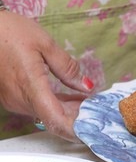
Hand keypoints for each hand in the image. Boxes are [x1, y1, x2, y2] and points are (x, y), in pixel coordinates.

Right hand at [0, 11, 93, 141]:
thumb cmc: (10, 32)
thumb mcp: (45, 44)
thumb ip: (67, 67)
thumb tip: (87, 85)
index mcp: (31, 87)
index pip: (55, 120)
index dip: (75, 129)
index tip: (94, 128)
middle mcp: (20, 100)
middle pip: (53, 118)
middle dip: (78, 117)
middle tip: (100, 108)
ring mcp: (13, 100)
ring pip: (45, 113)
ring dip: (68, 111)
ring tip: (90, 100)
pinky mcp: (10, 96)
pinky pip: (36, 106)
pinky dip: (55, 104)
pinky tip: (71, 97)